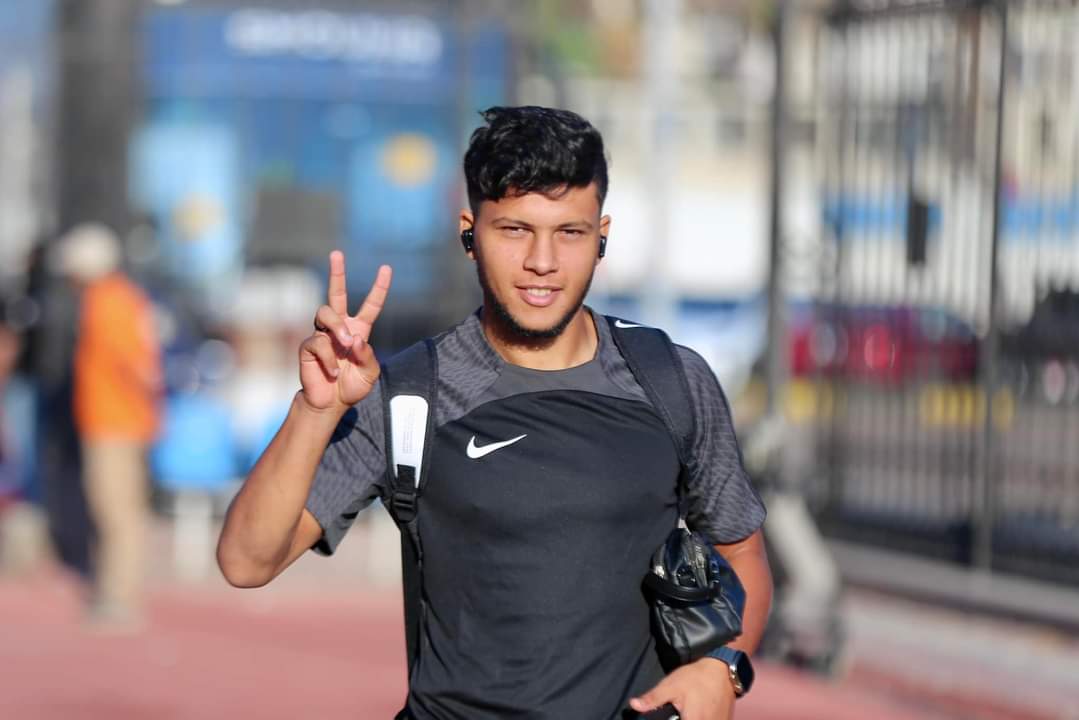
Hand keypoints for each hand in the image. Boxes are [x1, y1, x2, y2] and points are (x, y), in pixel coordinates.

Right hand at [298, 251, 391, 413]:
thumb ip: (367, 355)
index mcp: (359, 330)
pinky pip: (318, 343)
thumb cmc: (352, 386)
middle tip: (336, 254)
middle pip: (336, 293)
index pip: (370, 305)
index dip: (379, 288)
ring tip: (346, 345)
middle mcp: (339, 328)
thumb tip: (355, 339)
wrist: (330, 404)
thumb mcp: (370, 372)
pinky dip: (330, 359)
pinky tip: (333, 372)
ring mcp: (322, 334)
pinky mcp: (308, 347)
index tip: (386, 268)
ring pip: (325, 312)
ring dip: (338, 328)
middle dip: (337, 273)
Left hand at [629, 658, 735, 719]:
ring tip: (690, 710)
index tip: (673, 715)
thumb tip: (634, 705)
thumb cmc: (696, 677)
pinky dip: (704, 718)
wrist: (722, 669)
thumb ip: (653, 699)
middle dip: (683, 718)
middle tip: (681, 711)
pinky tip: (700, 711)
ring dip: (693, 719)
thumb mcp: (671, 686)